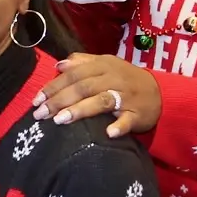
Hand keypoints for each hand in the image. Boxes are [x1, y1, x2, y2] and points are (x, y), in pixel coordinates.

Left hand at [33, 54, 160, 137]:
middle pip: (83, 87)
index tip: (36, 100)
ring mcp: (126, 96)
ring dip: (80, 110)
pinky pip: (128, 120)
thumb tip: (59, 65)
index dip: (54, 86)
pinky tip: (108, 133)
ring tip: (60, 120)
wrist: (159, 92)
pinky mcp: (138, 114)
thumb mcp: (106, 65)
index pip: (74, 74)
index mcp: (103, 65)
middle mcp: (113, 78)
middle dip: (59, 100)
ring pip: (101, 101)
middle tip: (41, 114)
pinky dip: (118, 126)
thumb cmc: (126, 79)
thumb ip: (83, 63)